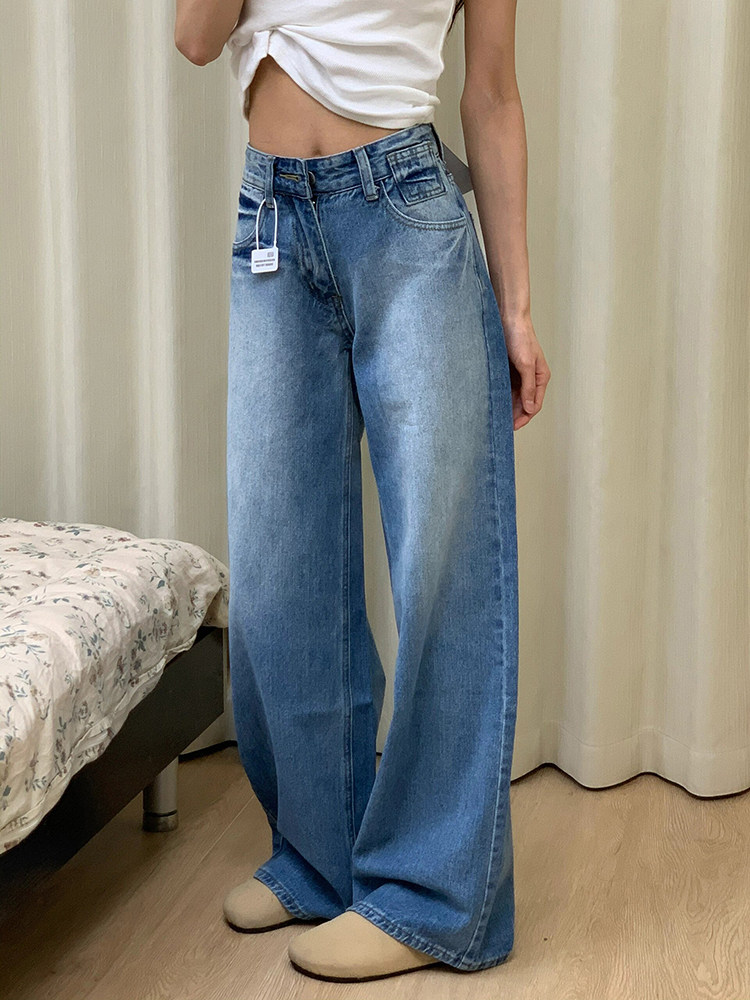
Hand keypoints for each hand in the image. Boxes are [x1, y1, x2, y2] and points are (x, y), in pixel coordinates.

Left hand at [502, 313, 549, 430]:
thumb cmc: (520, 337)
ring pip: (514, 397)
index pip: (534, 405)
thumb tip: (529, 408)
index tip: (512, 427)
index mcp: (541, 377)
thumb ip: (528, 387)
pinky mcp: (509, 370)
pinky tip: (493, 403)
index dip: (524, 417)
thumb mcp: (525, 364)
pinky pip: (506, 388)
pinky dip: (501, 396)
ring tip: (496, 418)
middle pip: (524, 403)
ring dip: (507, 407)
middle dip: (515, 415)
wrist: (508, 318)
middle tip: (502, 427)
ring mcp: (520, 375)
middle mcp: (532, 378)